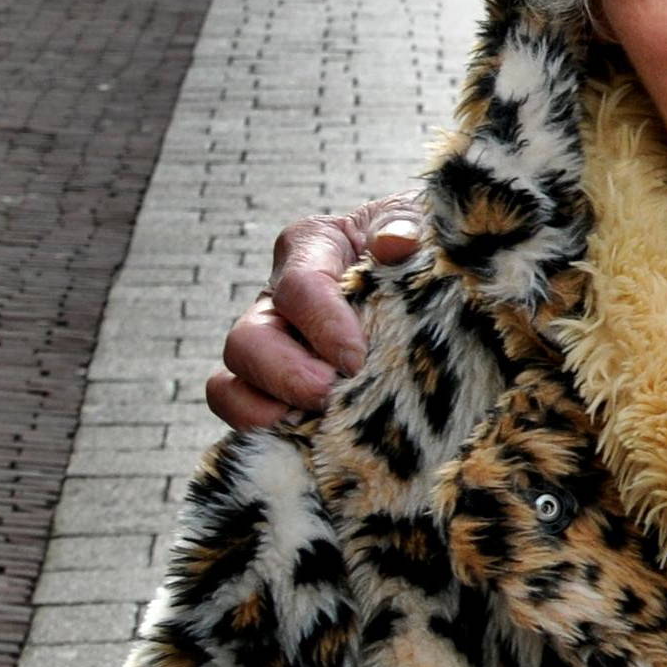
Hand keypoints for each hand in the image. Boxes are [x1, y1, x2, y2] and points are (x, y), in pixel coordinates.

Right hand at [206, 190, 424, 429]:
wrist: (436, 273)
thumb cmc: (425, 244)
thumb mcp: (422, 222)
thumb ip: (405, 226)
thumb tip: (394, 244)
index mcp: (312, 246)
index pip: (299, 288)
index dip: (323, 326)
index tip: (358, 358)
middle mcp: (280, 299)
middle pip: (246, 340)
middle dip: (285, 374)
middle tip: (330, 394)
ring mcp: (274, 347)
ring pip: (230, 385)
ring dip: (265, 411)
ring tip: (316, 425)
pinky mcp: (280, 388)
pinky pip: (247, 417)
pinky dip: (268, 435)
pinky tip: (312, 445)